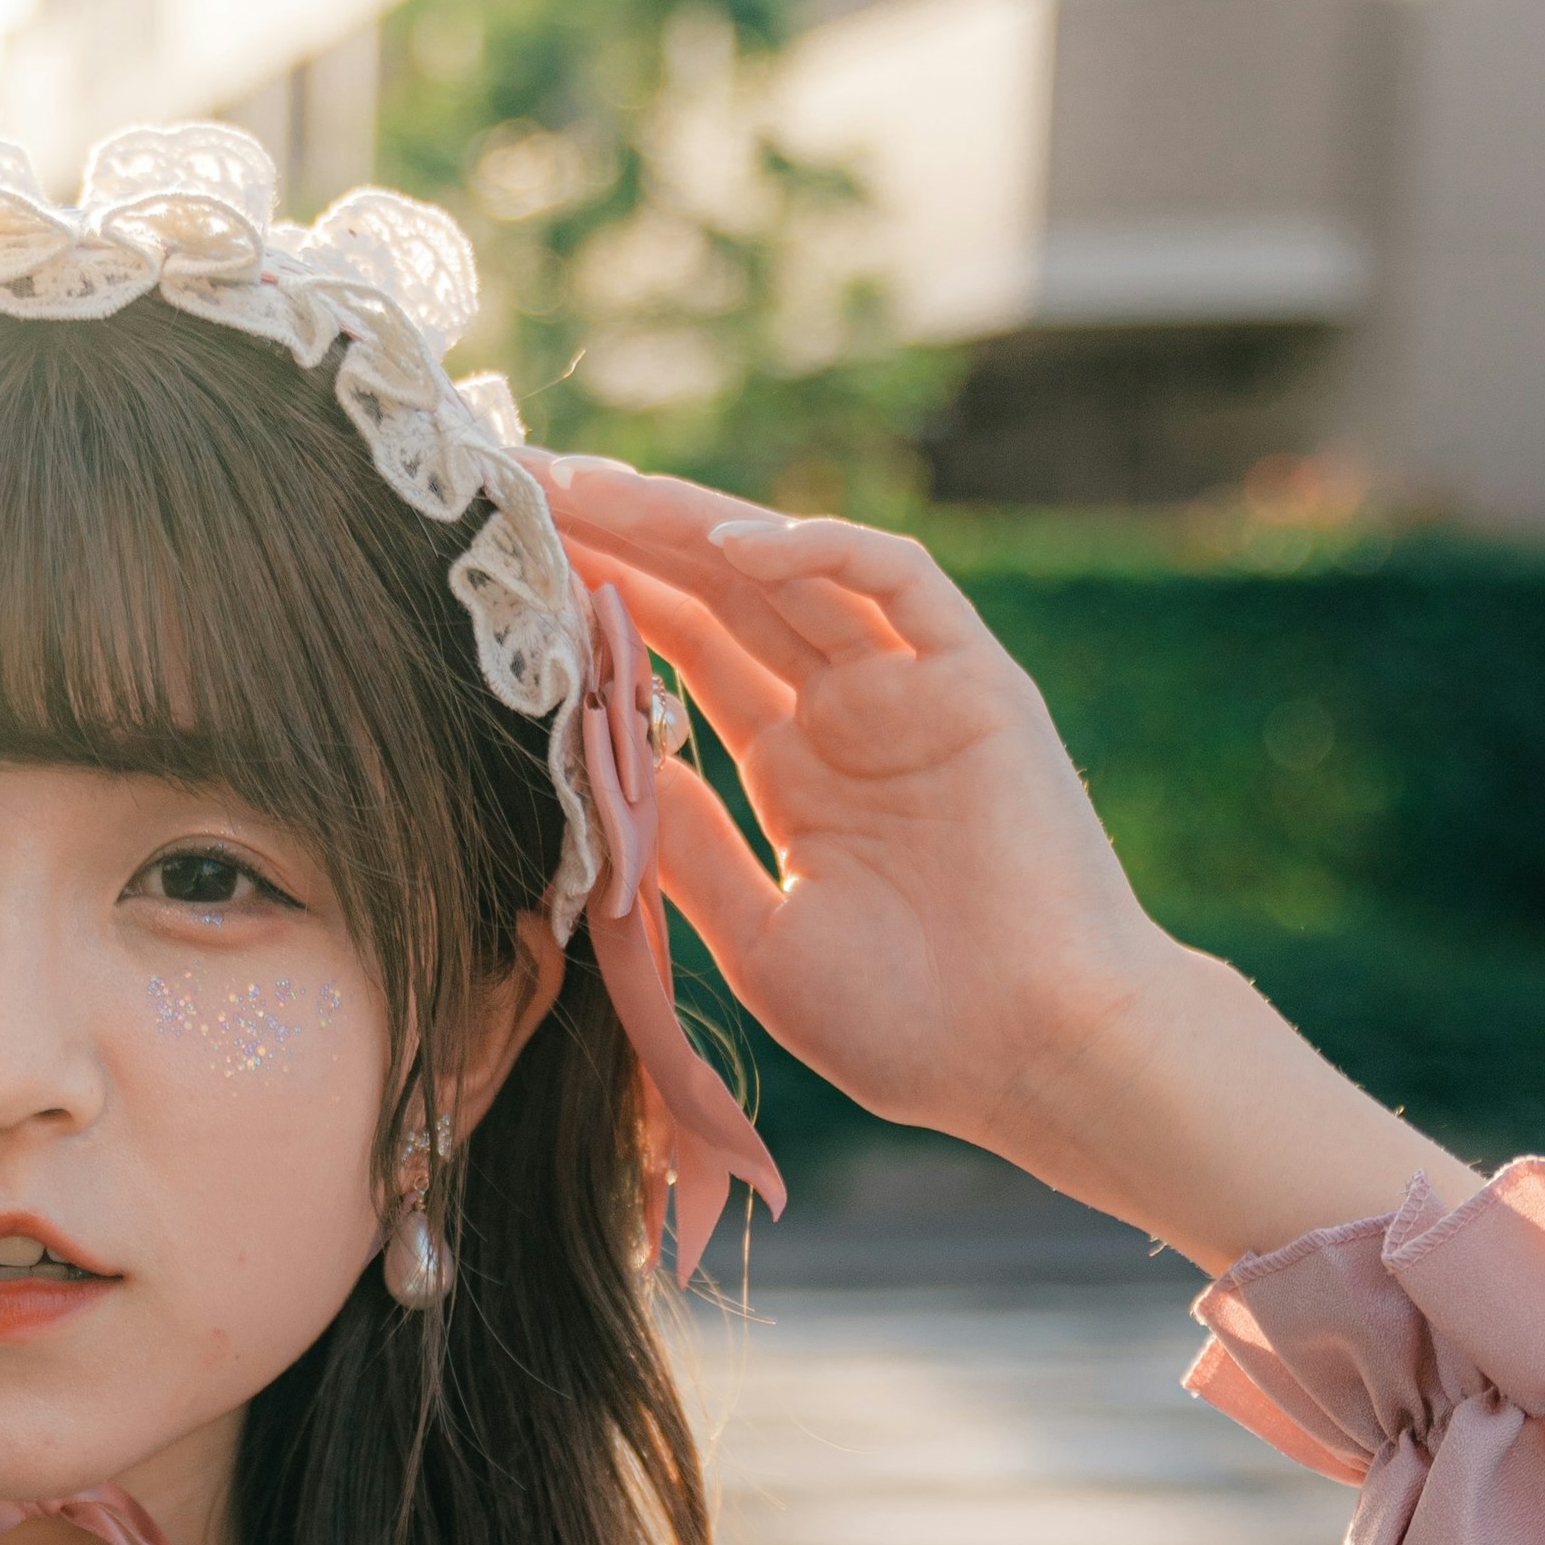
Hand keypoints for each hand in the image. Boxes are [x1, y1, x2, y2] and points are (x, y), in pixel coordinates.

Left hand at [539, 463, 1456, 1268]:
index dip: (599, 602)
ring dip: (688, 522)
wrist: (1037, 1063)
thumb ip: (688, 847)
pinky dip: (819, 549)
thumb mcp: (758, 935)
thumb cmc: (911, 1027)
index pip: (680, 654)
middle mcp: (847, 714)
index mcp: (795, 773)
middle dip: (621, 534)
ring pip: (789, 568)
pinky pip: (897, 580)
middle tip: (519, 481)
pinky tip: (727, 545)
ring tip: (589, 487)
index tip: (507, 567)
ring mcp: (911, 691)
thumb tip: (596, 764)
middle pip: (717, 592)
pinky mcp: (976, 681)